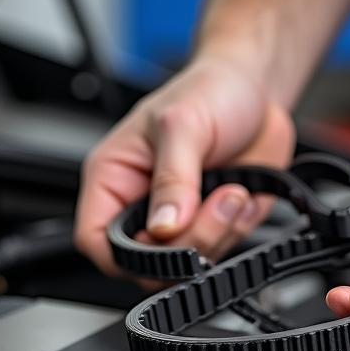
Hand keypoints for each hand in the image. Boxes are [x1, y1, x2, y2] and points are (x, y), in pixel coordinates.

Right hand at [75, 54, 294, 274]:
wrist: (254, 87)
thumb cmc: (207, 90)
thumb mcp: (183, 125)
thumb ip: (173, 180)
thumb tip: (163, 228)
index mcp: (114, 178)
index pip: (95, 239)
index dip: (123, 255)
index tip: (160, 240)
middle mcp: (142, 205)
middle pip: (147, 263)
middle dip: (188, 241)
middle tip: (216, 203)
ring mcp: (178, 219)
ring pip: (187, 263)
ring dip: (219, 232)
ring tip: (233, 190)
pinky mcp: (211, 226)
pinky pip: (221, 252)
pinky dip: (237, 229)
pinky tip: (241, 195)